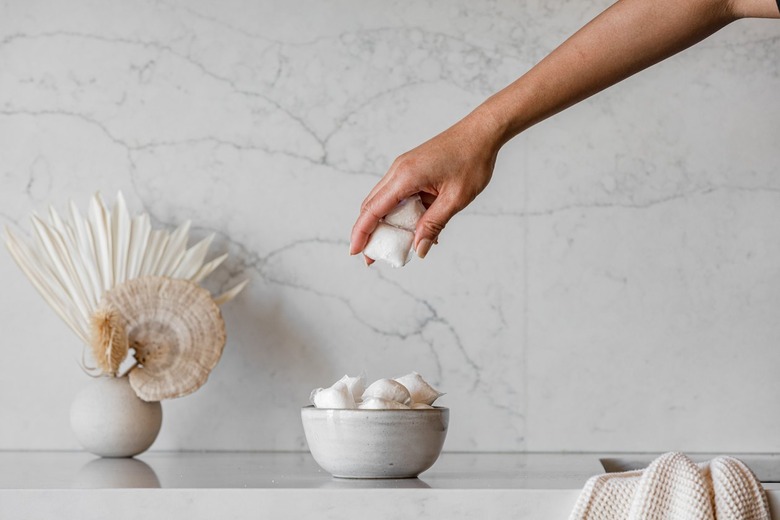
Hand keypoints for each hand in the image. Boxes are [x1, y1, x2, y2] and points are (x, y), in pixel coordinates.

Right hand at [350, 109, 502, 261]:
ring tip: (395, 246)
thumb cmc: (472, 161)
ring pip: (384, 201)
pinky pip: (399, 195)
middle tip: (372, 256)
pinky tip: (416, 229)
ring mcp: (403, 168)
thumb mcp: (455, 199)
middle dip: (369, 232)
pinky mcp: (411, 169)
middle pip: (372, 206)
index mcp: (405, 177)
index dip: (362, 233)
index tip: (355, 252)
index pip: (373, 210)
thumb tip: (418, 249)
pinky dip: (401, 213)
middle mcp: (398, 171)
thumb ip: (434, 225)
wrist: (482, 132)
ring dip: (386, 224)